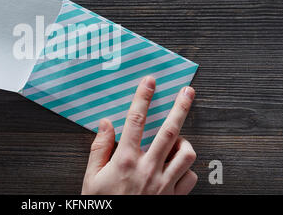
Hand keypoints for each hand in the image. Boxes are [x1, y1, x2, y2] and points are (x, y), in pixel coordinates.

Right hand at [82, 75, 196, 194]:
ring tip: (176, 138)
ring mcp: (164, 184)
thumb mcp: (92, 178)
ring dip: (184, 141)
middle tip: (187, 91)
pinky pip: (190, 177)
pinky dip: (187, 168)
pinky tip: (176, 166)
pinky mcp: (173, 198)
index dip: (143, 97)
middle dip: (180, 107)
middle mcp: (147, 168)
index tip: (149, 81)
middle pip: (169, 131)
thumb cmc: (102, 205)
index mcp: (125, 160)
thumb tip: (105, 124)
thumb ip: (99, 148)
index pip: (135, 121)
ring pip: (187, 153)